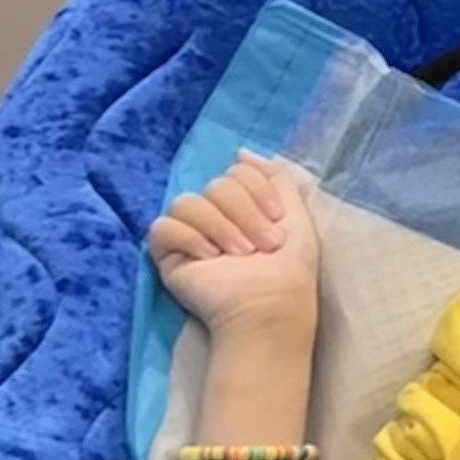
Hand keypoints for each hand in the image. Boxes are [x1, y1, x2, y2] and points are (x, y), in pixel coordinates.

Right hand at [146, 153, 320, 338]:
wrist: (271, 307)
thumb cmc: (289, 272)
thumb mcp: (297, 217)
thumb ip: (277, 179)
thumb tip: (241, 152)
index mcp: (244, 208)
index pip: (236, 172)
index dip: (257, 191)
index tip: (278, 222)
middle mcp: (215, 217)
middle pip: (215, 185)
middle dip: (244, 214)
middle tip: (261, 248)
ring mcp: (190, 235)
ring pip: (187, 202)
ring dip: (219, 228)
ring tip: (238, 256)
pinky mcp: (169, 256)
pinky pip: (162, 227)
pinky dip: (188, 239)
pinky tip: (208, 259)